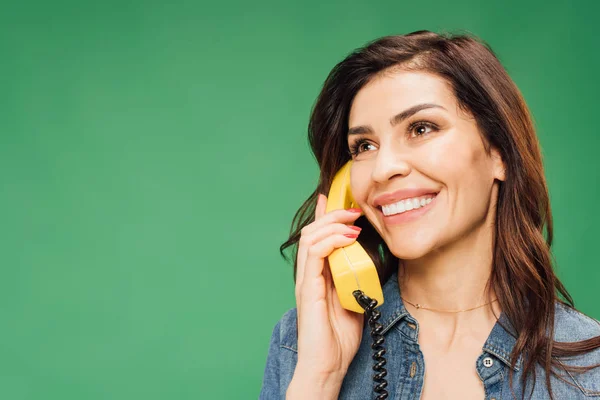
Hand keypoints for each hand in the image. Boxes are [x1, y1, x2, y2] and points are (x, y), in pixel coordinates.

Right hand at [288, 194, 364, 397]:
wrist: (327, 366)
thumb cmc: (339, 339)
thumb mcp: (354, 301)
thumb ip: (355, 281)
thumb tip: (368, 264)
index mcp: (318, 277)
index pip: (317, 238)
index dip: (324, 216)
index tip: (336, 198)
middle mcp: (309, 275)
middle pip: (311, 232)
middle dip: (331, 214)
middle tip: (353, 208)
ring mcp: (306, 280)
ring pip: (310, 237)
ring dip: (332, 223)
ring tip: (352, 220)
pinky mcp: (308, 288)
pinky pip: (314, 254)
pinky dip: (330, 240)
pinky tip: (347, 238)